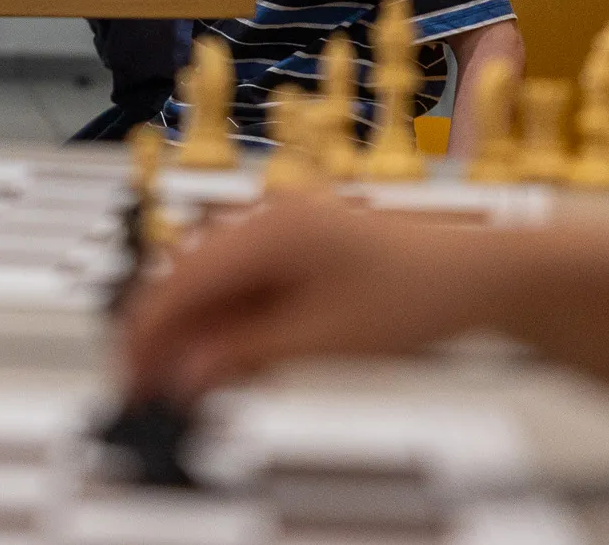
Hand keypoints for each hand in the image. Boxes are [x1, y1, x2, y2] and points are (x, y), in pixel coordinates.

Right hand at [123, 199, 495, 401]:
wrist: (479, 275)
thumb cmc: (419, 292)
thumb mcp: (322, 339)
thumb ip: (244, 354)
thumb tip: (184, 373)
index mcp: (267, 230)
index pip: (180, 281)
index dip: (146, 333)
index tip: (129, 375)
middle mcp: (266, 219)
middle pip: (188, 280)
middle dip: (168, 337)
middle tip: (151, 389)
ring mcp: (280, 231)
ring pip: (212, 285)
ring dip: (201, 334)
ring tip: (201, 383)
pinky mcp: (295, 249)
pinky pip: (243, 286)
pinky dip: (233, 325)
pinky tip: (240, 361)